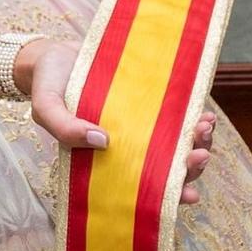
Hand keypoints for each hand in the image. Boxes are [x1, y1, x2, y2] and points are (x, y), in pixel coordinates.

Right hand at [15, 42, 218, 200]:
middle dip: (189, 166)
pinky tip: (204, 113)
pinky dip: (193, 115)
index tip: (189, 195)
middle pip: (166, 167)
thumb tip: (102, 142)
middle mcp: (126, 146)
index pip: (140, 186)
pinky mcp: (148, 101)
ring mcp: (140, 124)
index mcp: (103, 160)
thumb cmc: (47, 84)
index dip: (167, 195)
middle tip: (200, 155)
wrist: (54, 54)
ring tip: (205, 128)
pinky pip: (176, 114)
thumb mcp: (46, 107)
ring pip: (176, 142)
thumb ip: (65, 128)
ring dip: (197, 141)